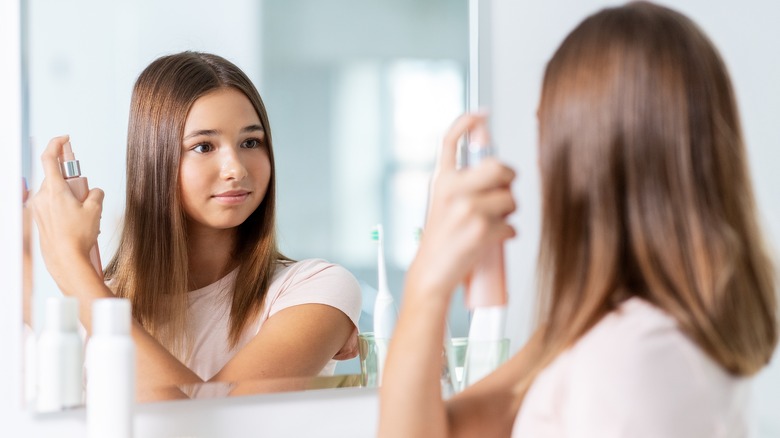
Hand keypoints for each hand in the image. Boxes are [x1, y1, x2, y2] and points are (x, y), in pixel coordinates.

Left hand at [29, 135, 103, 279]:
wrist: (65, 259)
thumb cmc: (77, 237)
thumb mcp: (95, 210)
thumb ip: (96, 193)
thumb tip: (95, 191)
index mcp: (54, 190)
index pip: (49, 158)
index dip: (56, 144)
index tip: (65, 139)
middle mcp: (42, 196)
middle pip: (55, 177)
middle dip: (71, 181)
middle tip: (85, 193)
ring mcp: (38, 208)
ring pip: (54, 191)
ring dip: (68, 195)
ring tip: (82, 213)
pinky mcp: (39, 218)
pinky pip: (51, 204)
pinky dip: (63, 206)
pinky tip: (75, 221)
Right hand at [407, 113, 515, 301]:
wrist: (432, 273)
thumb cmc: (441, 240)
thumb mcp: (442, 203)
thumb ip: (463, 184)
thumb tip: (499, 171)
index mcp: (441, 180)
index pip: (450, 141)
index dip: (466, 123)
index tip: (481, 114)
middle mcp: (452, 190)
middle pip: (498, 166)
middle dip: (509, 178)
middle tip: (505, 190)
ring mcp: (467, 209)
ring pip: (510, 199)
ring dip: (509, 213)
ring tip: (492, 224)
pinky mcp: (482, 230)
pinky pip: (511, 226)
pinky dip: (508, 235)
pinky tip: (493, 241)